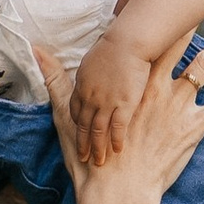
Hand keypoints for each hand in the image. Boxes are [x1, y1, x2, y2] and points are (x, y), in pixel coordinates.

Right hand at [47, 25, 203, 203]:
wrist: (114, 192)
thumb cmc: (90, 159)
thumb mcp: (67, 117)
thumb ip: (55, 81)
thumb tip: (35, 50)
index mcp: (130, 85)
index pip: (146, 44)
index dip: (158, 21)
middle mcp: (156, 89)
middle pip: (179, 48)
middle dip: (194, 24)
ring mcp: (177, 107)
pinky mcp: (193, 129)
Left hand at [72, 27, 157, 168]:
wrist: (128, 42)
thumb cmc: (113, 46)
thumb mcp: (92, 60)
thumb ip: (89, 75)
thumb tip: (87, 76)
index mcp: (82, 86)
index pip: (75, 110)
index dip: (78, 124)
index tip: (80, 133)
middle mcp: (91, 98)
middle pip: (84, 126)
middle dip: (83, 144)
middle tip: (83, 159)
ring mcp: (107, 103)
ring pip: (98, 131)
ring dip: (97, 148)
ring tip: (99, 162)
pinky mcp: (125, 106)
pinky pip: (118, 129)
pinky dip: (116, 141)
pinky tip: (118, 150)